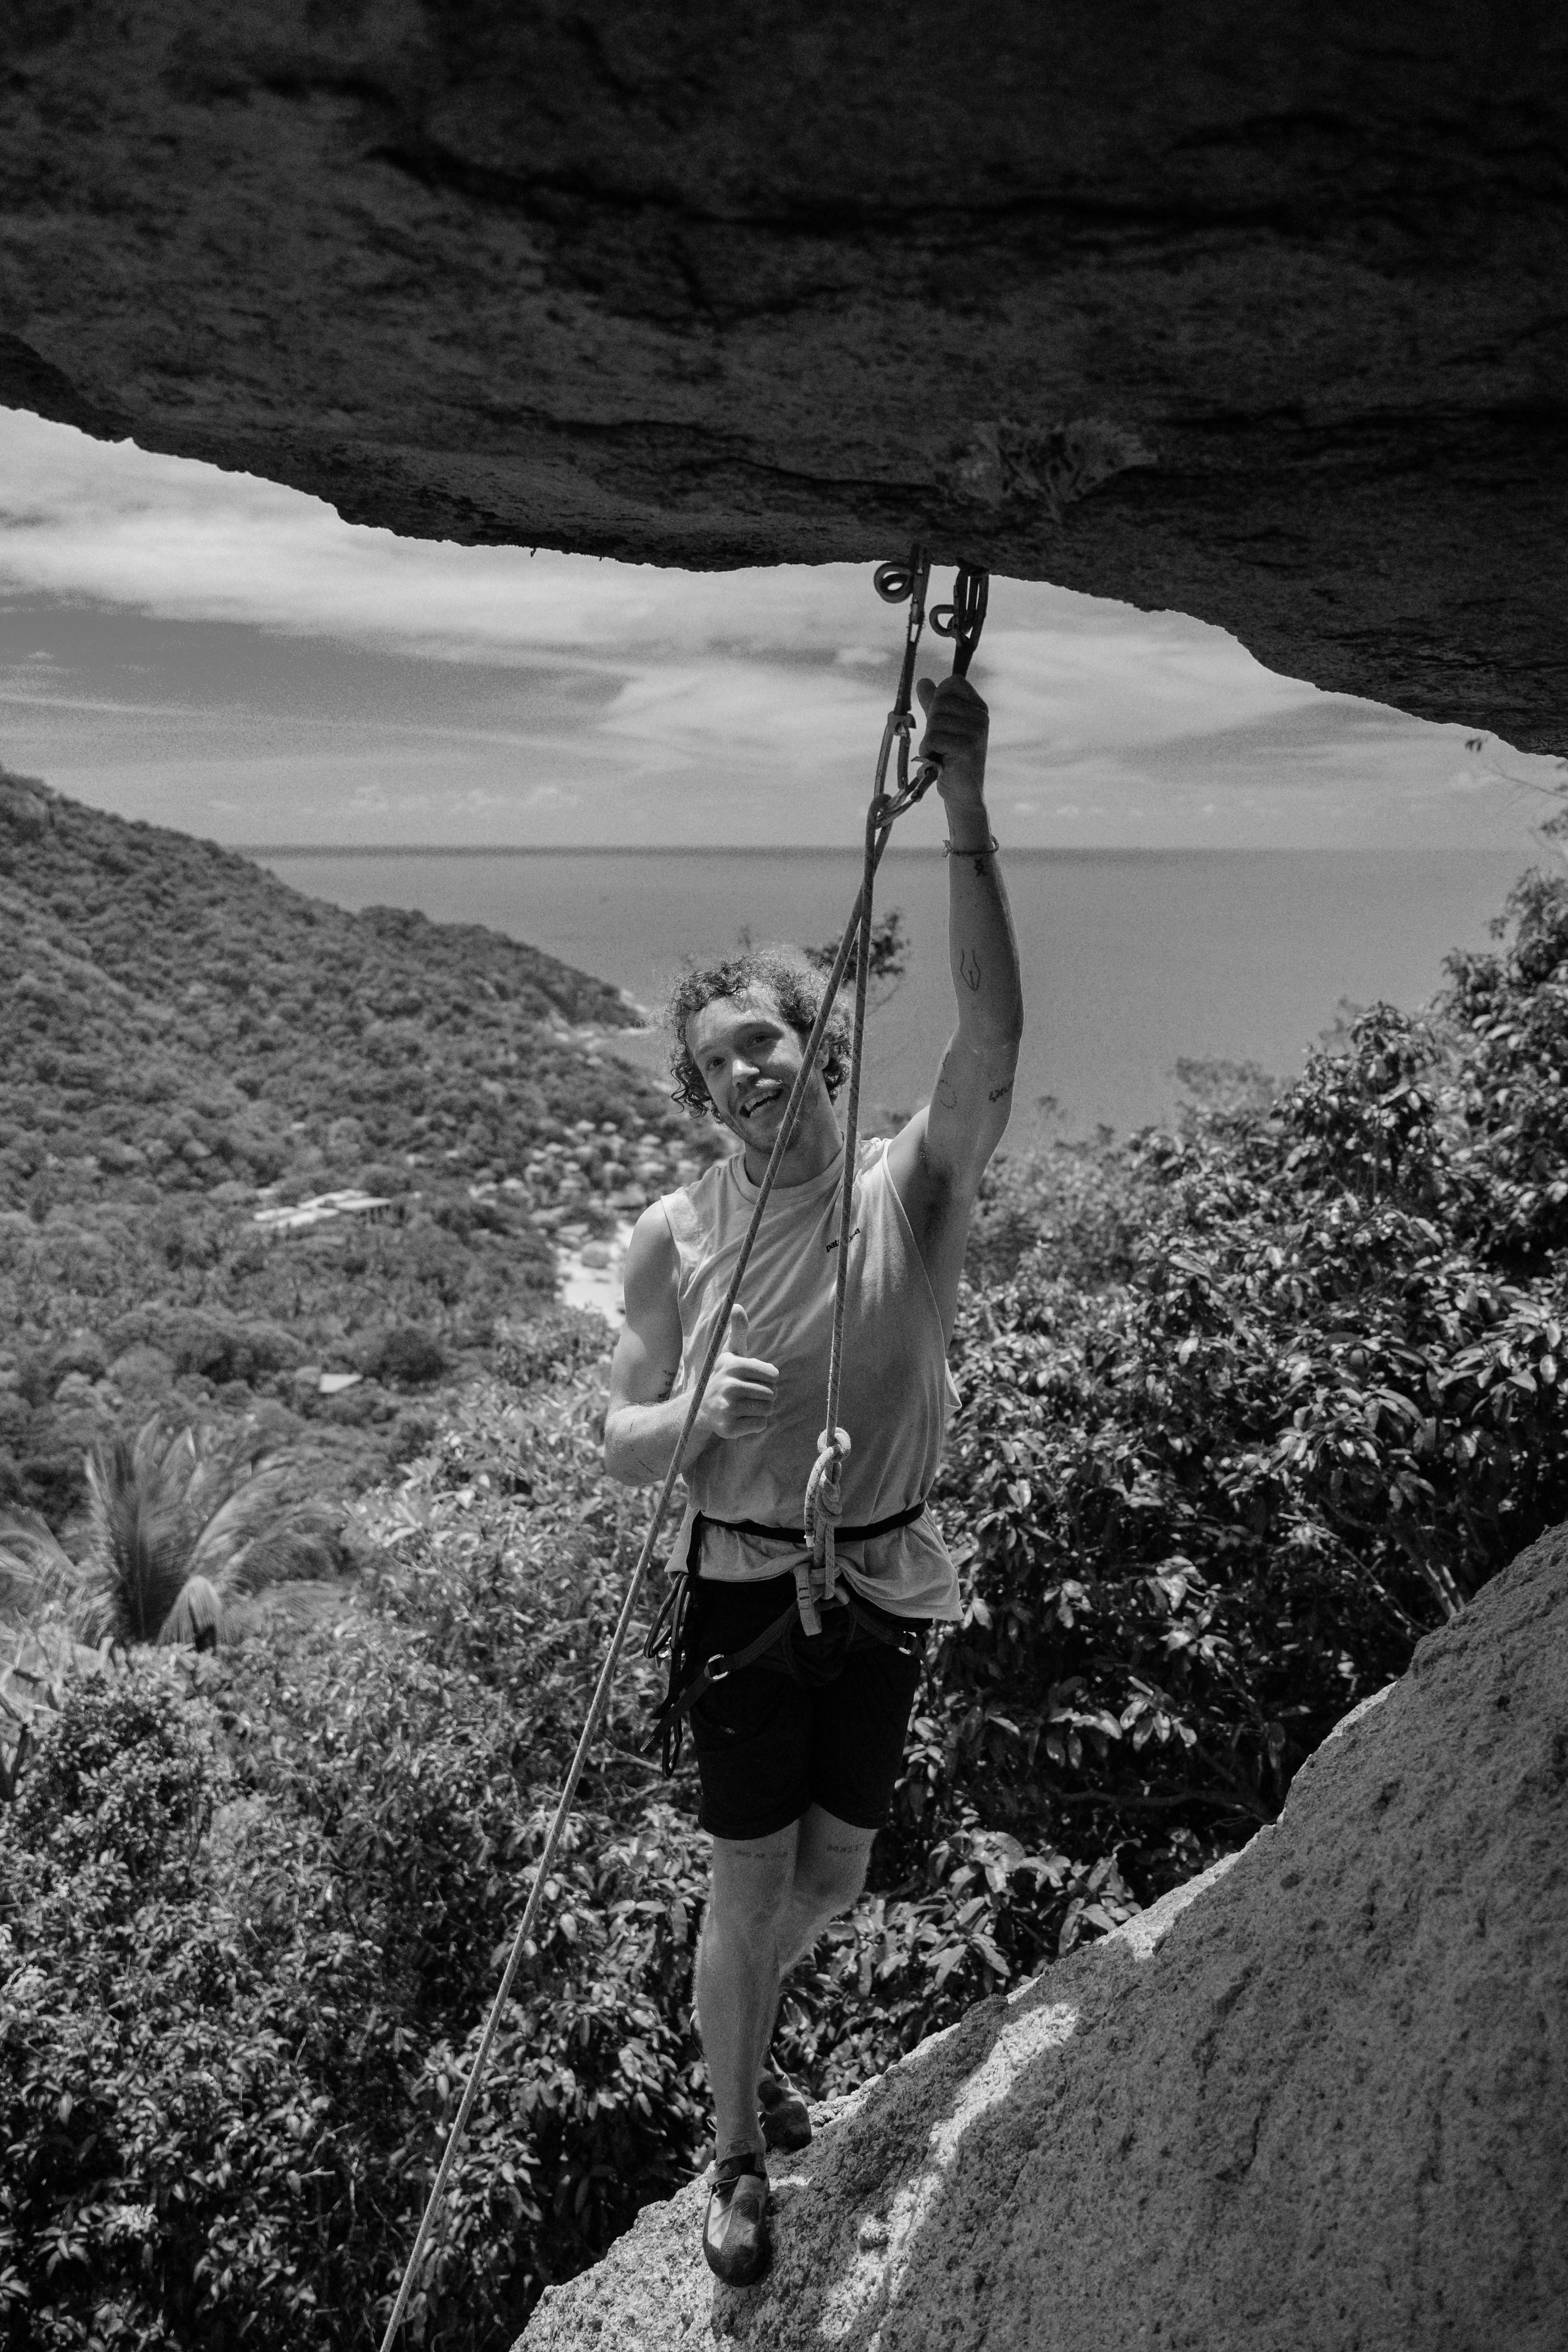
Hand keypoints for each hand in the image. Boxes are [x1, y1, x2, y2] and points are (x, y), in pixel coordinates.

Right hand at [697, 1306, 777, 1443]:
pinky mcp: (728, 1429)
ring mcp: (727, 1409)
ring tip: (747, 1404)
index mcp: (733, 1365)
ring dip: (762, 1408)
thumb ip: (738, 1330)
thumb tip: (737, 1306)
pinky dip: (756, 1423)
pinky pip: (761, 1425)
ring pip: (767, 1409)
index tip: (757, 1378)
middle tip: (750, 1394)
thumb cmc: (724, 1377)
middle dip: (766, 1394)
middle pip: (772, 1393)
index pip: (773, 1375)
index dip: (769, 1378)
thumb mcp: (731, 1353)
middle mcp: (728, 1386)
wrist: (701, 1407)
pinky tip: (742, 1417)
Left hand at [916, 675, 988, 802]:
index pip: (953, 682)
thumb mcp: (942, 727)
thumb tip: (923, 682)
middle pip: (940, 701)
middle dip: (931, 723)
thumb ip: (933, 705)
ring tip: (940, 753)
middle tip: (941, 742)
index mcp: (978, 708)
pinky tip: (938, 761)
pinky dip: (928, 751)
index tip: (942, 720)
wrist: (962, 793)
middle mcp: (981, 717)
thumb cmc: (950, 759)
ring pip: (934, 721)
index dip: (938, 698)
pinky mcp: (967, 748)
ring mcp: (977, 732)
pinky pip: (933, 738)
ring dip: (929, 739)